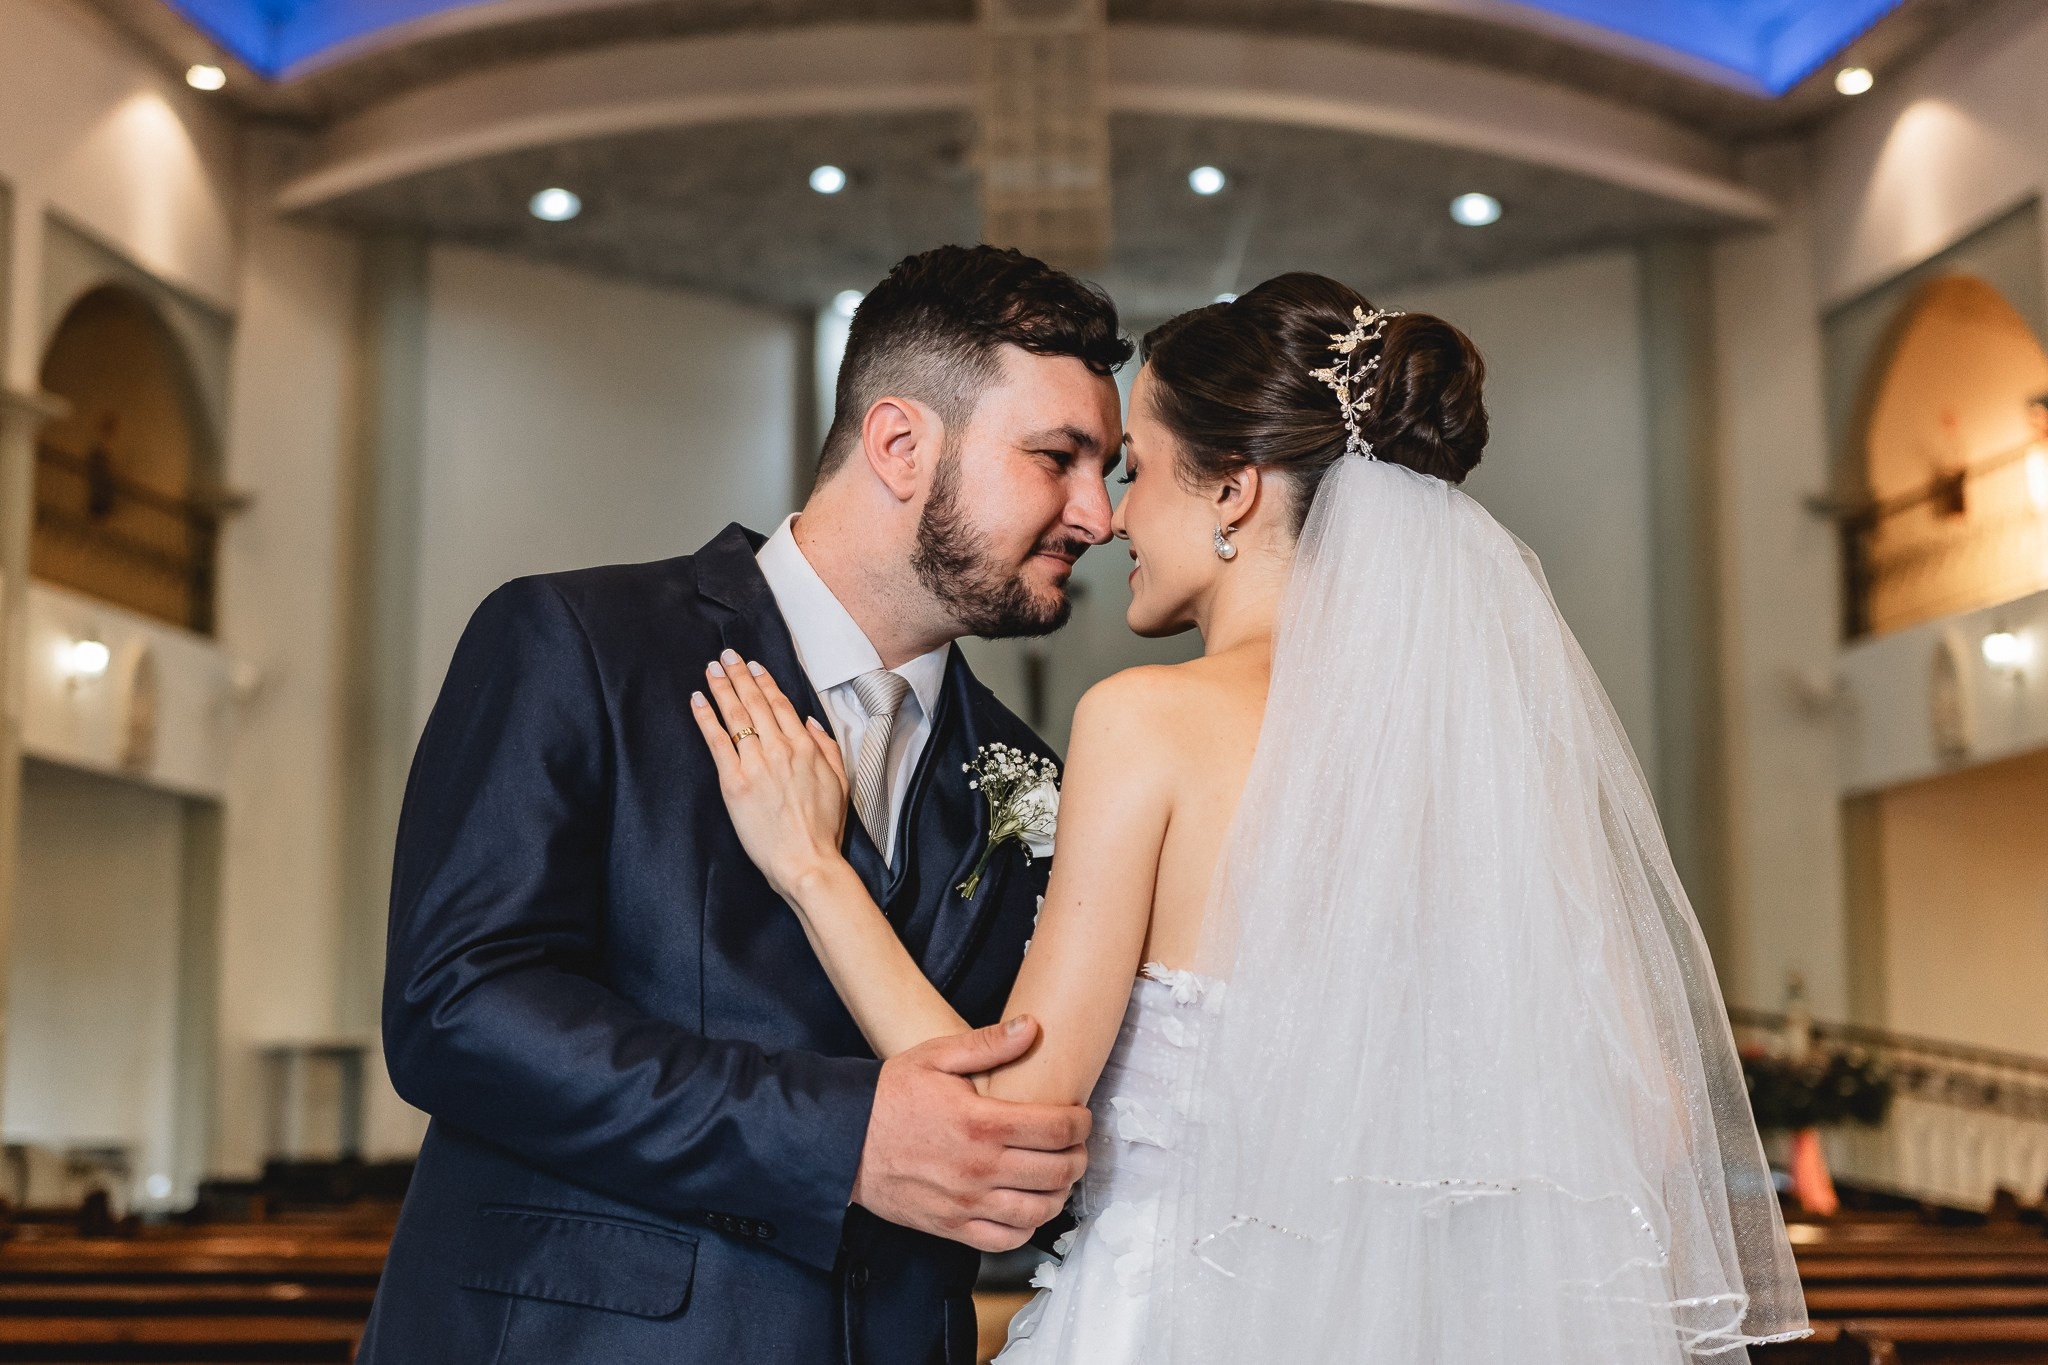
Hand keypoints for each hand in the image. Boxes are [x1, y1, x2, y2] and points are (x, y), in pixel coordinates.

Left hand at [691, 650, 850, 901]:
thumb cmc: (823, 829)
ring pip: (735, 715)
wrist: (806, 861)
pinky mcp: (734, 782)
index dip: (764, 682)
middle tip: (725, 657)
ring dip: (721, 688)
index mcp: (805, 748)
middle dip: (738, 676)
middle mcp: (780, 749)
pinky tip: (698, 700)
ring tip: (711, 670)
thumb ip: (826, 748)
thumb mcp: (839, 783)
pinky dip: (706, 718)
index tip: (753, 666)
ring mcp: (755, 764)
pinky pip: (717, 741)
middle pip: (754, 703)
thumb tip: (811, 723)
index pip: (780, 705)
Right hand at [852, 1016, 1090, 1251]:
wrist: (843, 1141)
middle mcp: (979, 1168)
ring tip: (1059, 1175)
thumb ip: (988, 1043)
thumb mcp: (936, 1056)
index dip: (1081, 1122)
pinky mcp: (951, 1226)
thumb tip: (1031, 1027)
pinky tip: (1029, 1206)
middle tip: (1076, 1145)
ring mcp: (966, 1202)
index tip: (1080, 1117)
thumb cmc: (889, 1097)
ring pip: (1038, 1209)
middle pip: (1057, 1171)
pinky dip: (1028, 1226)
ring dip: (1060, 1193)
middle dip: (1078, 1156)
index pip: (1057, 1128)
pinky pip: (1006, 1239)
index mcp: (981, 1123)